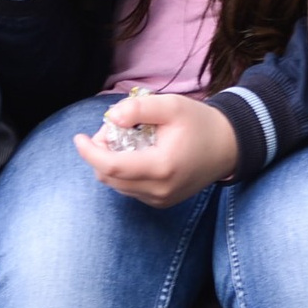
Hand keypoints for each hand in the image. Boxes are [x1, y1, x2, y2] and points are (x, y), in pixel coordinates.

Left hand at [75, 90, 239, 206]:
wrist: (228, 147)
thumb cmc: (200, 123)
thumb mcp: (172, 105)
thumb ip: (138, 108)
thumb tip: (110, 118)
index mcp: (161, 167)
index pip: (111, 167)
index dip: (90, 152)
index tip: (79, 137)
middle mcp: (159, 190)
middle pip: (110, 177)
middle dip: (100, 154)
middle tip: (112, 130)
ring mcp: (160, 200)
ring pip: (117, 185)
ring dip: (111, 163)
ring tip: (126, 139)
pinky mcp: (161, 202)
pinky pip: (130, 190)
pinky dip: (124, 172)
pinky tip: (136, 153)